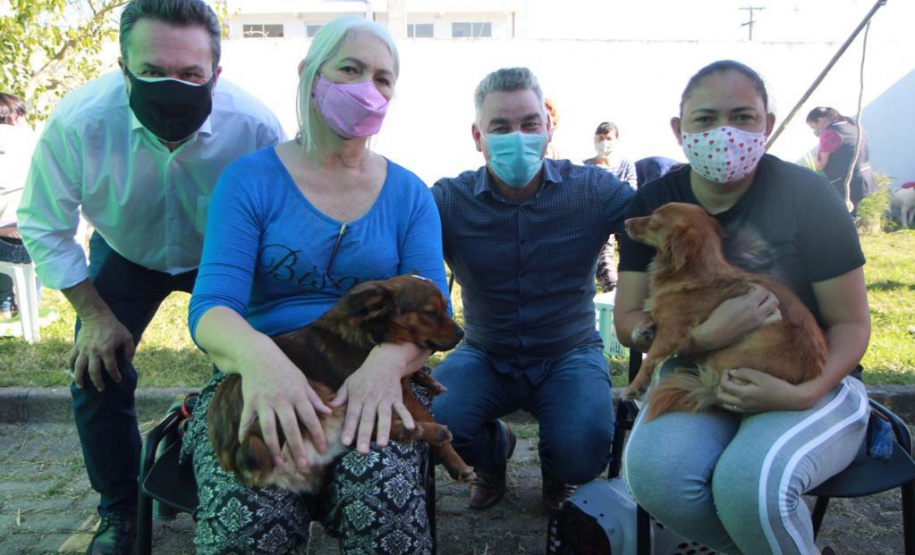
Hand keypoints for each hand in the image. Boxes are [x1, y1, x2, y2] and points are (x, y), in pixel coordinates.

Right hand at [69, 312, 135, 391]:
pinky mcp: (77, 346)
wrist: (96, 316)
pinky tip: (72, 374)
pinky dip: (70, 367)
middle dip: (98, 382)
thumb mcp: (126, 336)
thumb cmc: (113, 327)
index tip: (118, 380)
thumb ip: (129, 350)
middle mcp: (94, 351)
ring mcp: (84, 349)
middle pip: (94, 371)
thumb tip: (128, 362)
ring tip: (81, 386)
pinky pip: (71, 359)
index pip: (111, 367)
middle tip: (101, 389)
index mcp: (107, 349)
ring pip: (79, 367)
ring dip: (79, 378)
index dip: (115, 375)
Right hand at [237, 344, 331, 468]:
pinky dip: (244, 431)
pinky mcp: (249, 401)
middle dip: (297, 446)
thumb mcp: (302, 381)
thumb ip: (314, 398)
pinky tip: (244, 444)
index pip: (310, 417)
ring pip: (269, 427)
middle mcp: (282, 399)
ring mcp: (264, 401)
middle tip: (303, 464)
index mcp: (298, 394)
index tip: (323, 449)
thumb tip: (329, 412)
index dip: (317, 434)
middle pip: (290, 426)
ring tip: (279, 462)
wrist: (258, 355)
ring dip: (273, 446)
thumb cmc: (284, 369)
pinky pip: (246, 420)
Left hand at [330, 343, 429, 454]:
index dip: (349, 428)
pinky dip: (406, 417)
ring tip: (382, 444)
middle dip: (365, 435)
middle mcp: (371, 399)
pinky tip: (410, 427)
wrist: (383, 362)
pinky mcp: (397, 398)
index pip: (352, 415)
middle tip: (362, 451)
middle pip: (367, 419)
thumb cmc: (363, 376)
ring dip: (383, 430)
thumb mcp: (348, 383)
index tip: (345, 442)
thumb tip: (327, 409)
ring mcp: (385, 399)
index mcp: (357, 397)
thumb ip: (339, 397)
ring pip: (384, 416)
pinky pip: (402, 409)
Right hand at [691, 284, 780, 351]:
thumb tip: (752, 293)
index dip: (758, 287)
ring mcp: (758, 323)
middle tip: (760, 294)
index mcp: (749, 305)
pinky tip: (761, 313)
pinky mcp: (756, 330)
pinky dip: (770, 316)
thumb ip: (744, 297)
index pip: (763, 292)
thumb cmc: (718, 317)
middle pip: (774, 301)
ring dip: (773, 307)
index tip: (751, 287)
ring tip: (764, 304)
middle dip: (769, 295)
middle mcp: (757, 314)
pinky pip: (771, 322)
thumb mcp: (730, 302)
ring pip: (777, 314)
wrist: (715, 335)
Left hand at [717, 368, 816, 412]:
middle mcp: (742, 404)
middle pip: (720, 397)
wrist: (790, 400)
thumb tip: (731, 372)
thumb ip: (744, 373)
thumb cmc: (776, 386)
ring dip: (723, 394)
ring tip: (730, 385)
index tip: (729, 370)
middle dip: (720, 386)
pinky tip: (736, 393)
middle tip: (727, 378)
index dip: (723, 376)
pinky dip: (729, 401)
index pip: (723, 386)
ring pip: (725, 405)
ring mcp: (745, 409)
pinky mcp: (750, 412)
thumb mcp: (760, 376)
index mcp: (744, 394)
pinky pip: (732, 408)